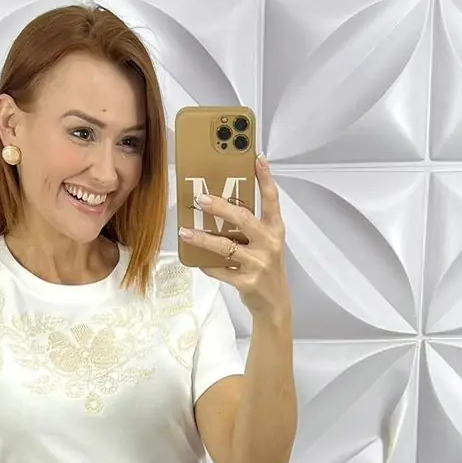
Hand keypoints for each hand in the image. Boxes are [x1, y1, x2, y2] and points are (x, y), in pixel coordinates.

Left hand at [178, 155, 288, 321]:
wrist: (275, 304)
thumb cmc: (267, 268)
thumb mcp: (267, 244)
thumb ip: (252, 227)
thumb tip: (222, 207)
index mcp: (275, 230)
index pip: (272, 200)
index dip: (265, 178)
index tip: (256, 158)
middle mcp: (269, 244)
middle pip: (243, 219)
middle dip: (221, 208)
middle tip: (201, 198)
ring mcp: (259, 264)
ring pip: (226, 247)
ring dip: (203, 239)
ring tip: (185, 232)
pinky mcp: (247, 282)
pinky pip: (221, 270)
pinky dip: (208, 265)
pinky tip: (197, 261)